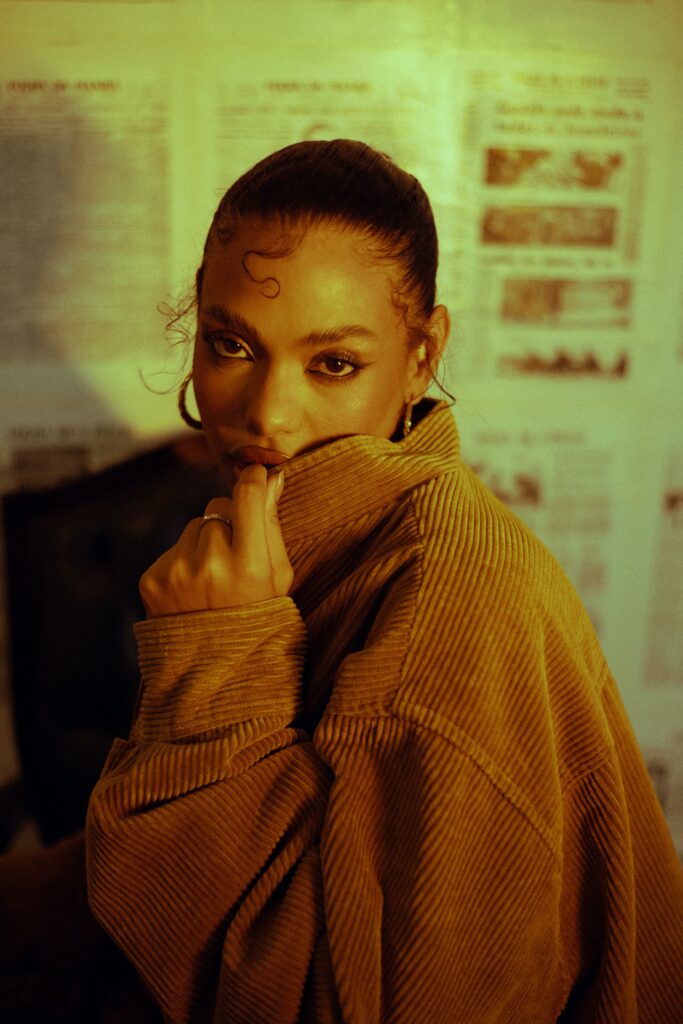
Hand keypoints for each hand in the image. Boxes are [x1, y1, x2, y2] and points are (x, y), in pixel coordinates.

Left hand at [139, 465, 291, 616]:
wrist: (214, 667)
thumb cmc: (257, 615)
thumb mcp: (278, 575)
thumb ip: (272, 524)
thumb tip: (271, 476)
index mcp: (250, 567)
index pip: (247, 497)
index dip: (253, 479)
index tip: (257, 475)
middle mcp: (211, 567)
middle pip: (218, 508)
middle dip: (229, 521)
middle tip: (236, 556)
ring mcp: (177, 572)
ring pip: (194, 526)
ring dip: (204, 542)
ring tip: (213, 579)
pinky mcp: (153, 578)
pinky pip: (173, 548)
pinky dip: (184, 562)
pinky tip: (193, 590)